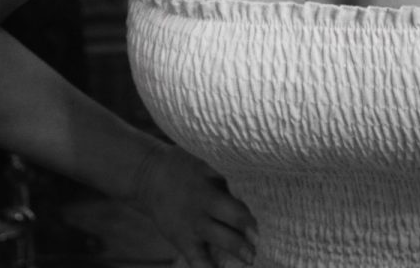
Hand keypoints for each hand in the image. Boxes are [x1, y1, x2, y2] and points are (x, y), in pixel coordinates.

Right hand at [133, 143, 257, 267]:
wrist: (150, 174)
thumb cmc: (185, 165)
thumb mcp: (205, 162)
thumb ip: (225, 174)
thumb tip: (255, 181)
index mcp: (210, 183)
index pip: (236, 195)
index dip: (252, 208)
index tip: (269, 215)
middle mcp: (203, 205)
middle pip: (232, 218)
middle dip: (250, 230)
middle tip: (264, 238)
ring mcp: (192, 225)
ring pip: (219, 240)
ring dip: (238, 249)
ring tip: (252, 258)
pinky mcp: (182, 241)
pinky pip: (198, 261)